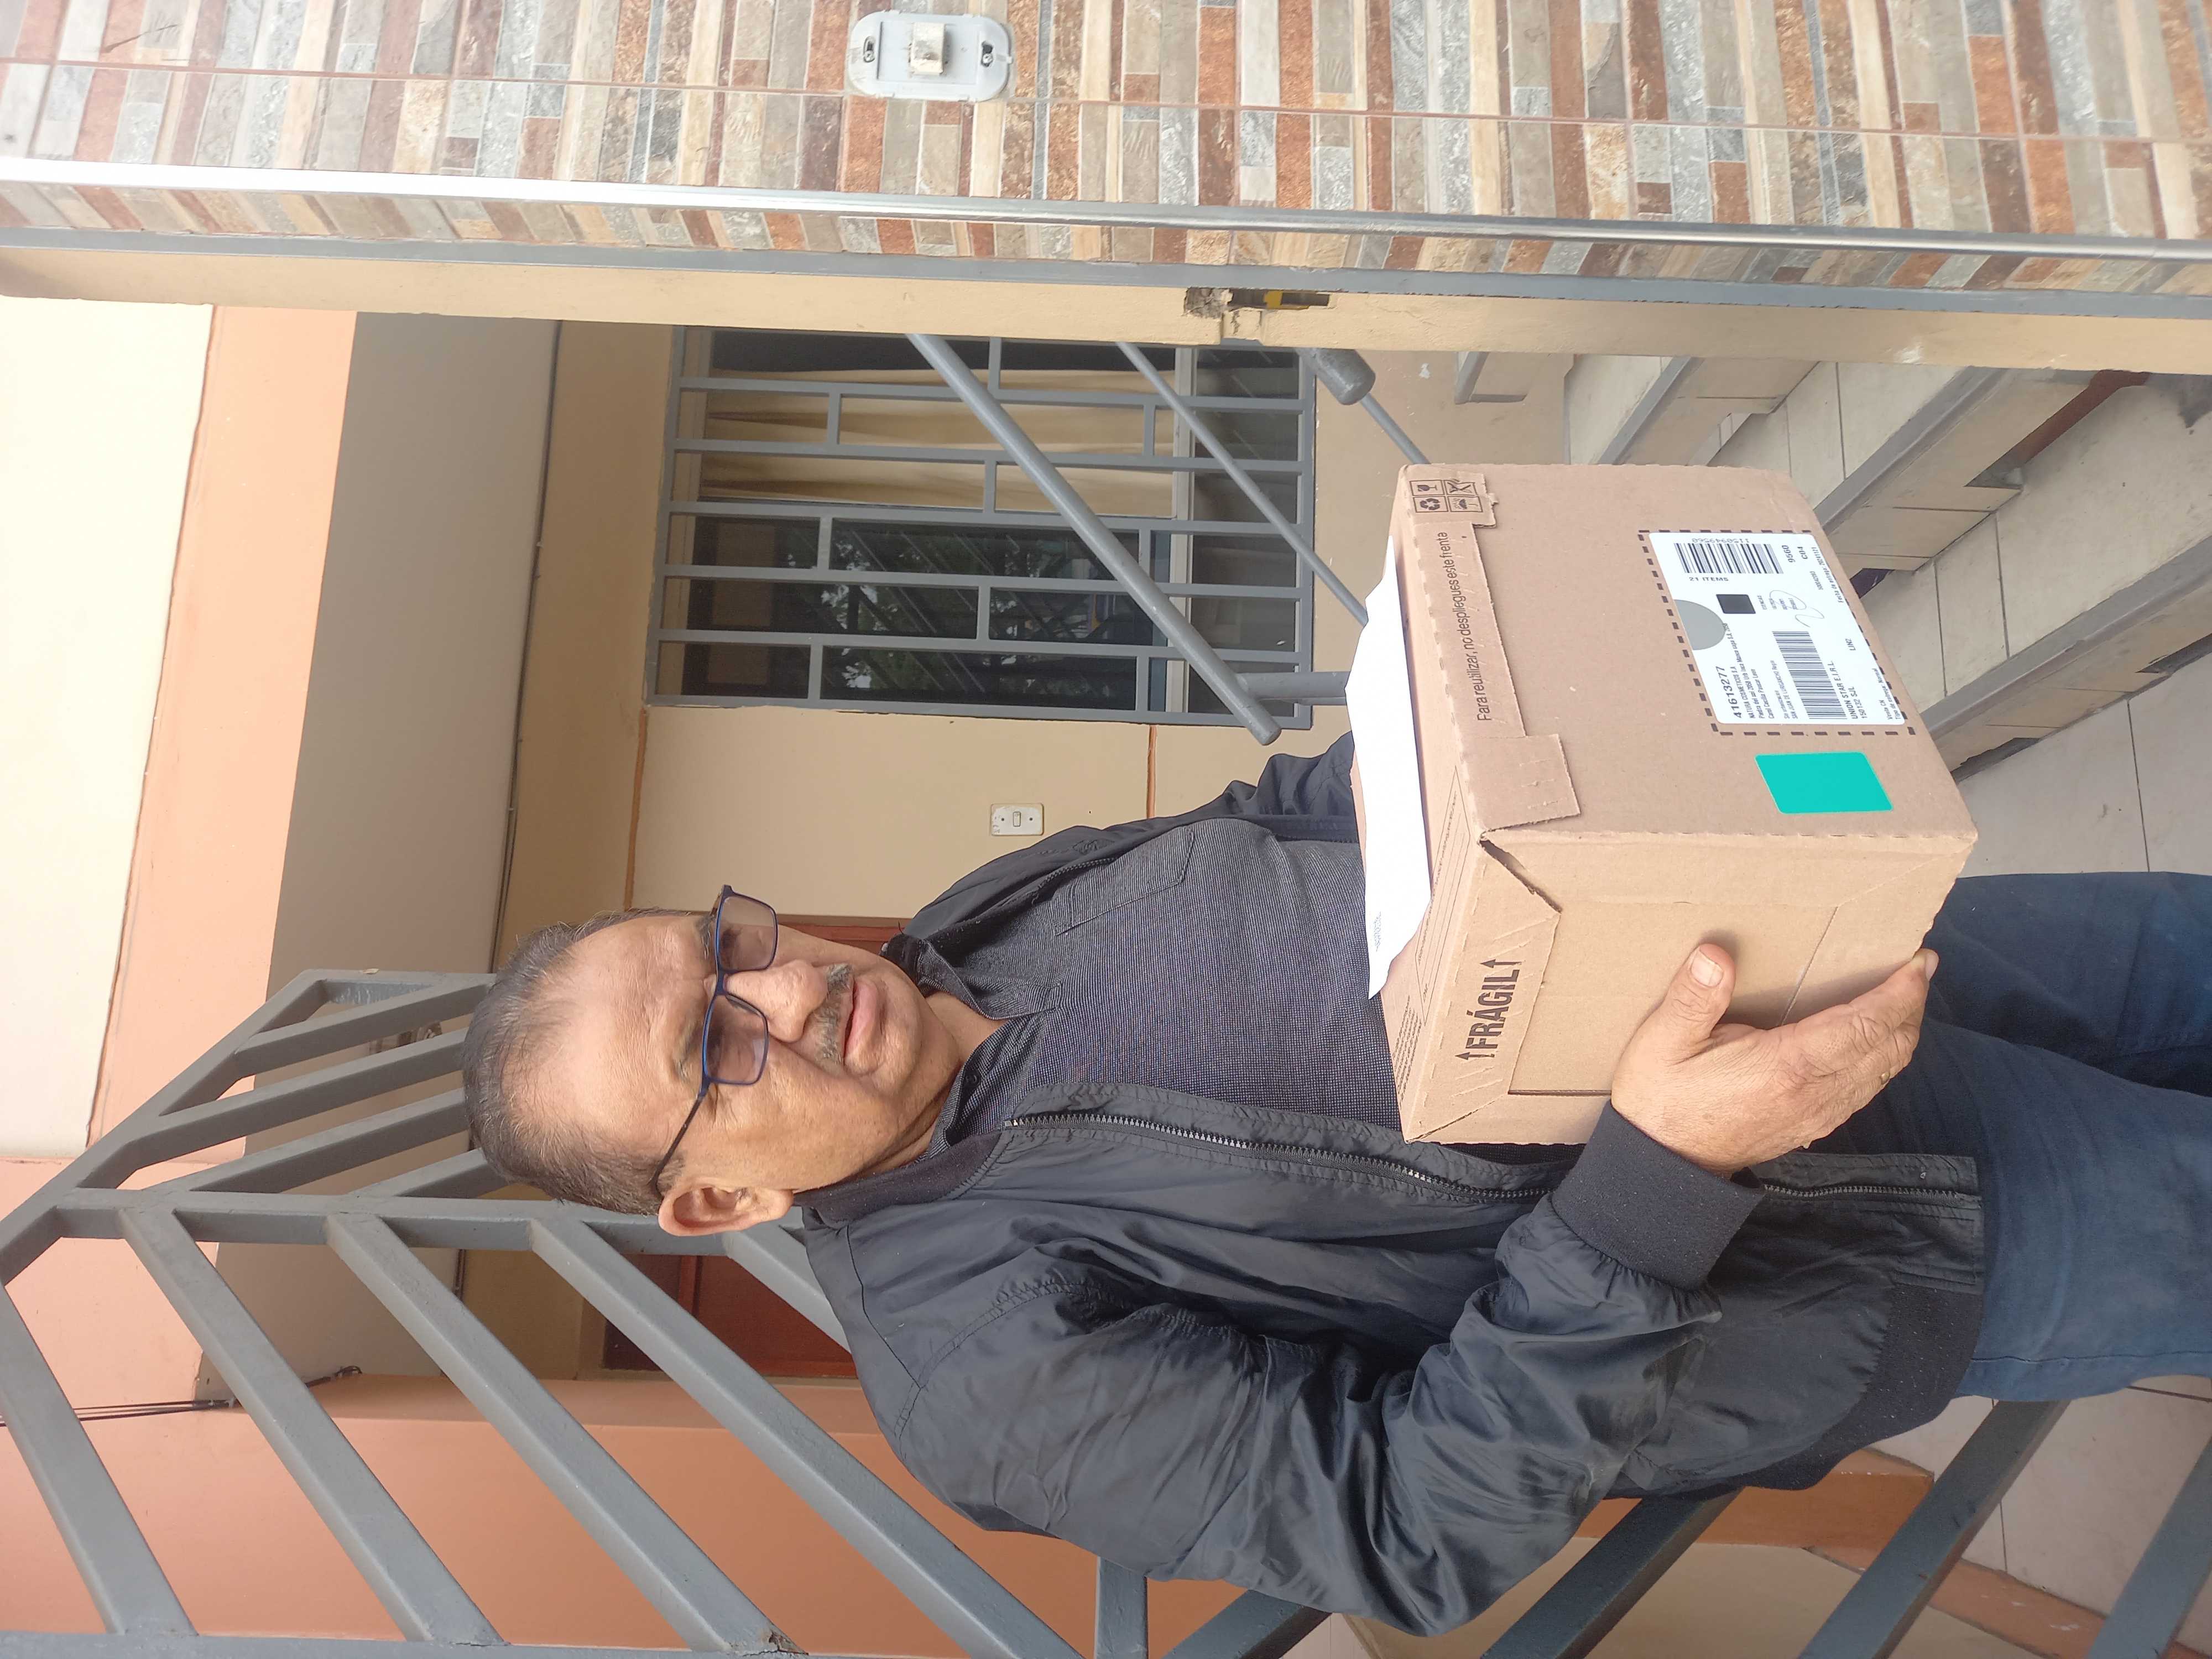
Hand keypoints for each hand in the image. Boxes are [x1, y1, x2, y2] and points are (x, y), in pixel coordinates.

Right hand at [1609, 944, 1936, 1175]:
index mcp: (1787, 1066)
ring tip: (1904, 997)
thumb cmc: (1662, 1100)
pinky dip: (1882, 1057)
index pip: (1865, 1025)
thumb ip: (1693, 996)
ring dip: (1901, 1031)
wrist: (1664, 1167)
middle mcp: (1816, 1093)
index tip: (1917, 962)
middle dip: (1912, 1006)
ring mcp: (1818, 1114)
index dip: (1900, 993)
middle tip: (1919, 968)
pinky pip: (1866, 1088)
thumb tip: (1716, 954)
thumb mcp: (1662, 1041)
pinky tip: (1872, 1039)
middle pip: (1888, 1047)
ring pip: (1883, 1070)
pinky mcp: (1813, 1125)